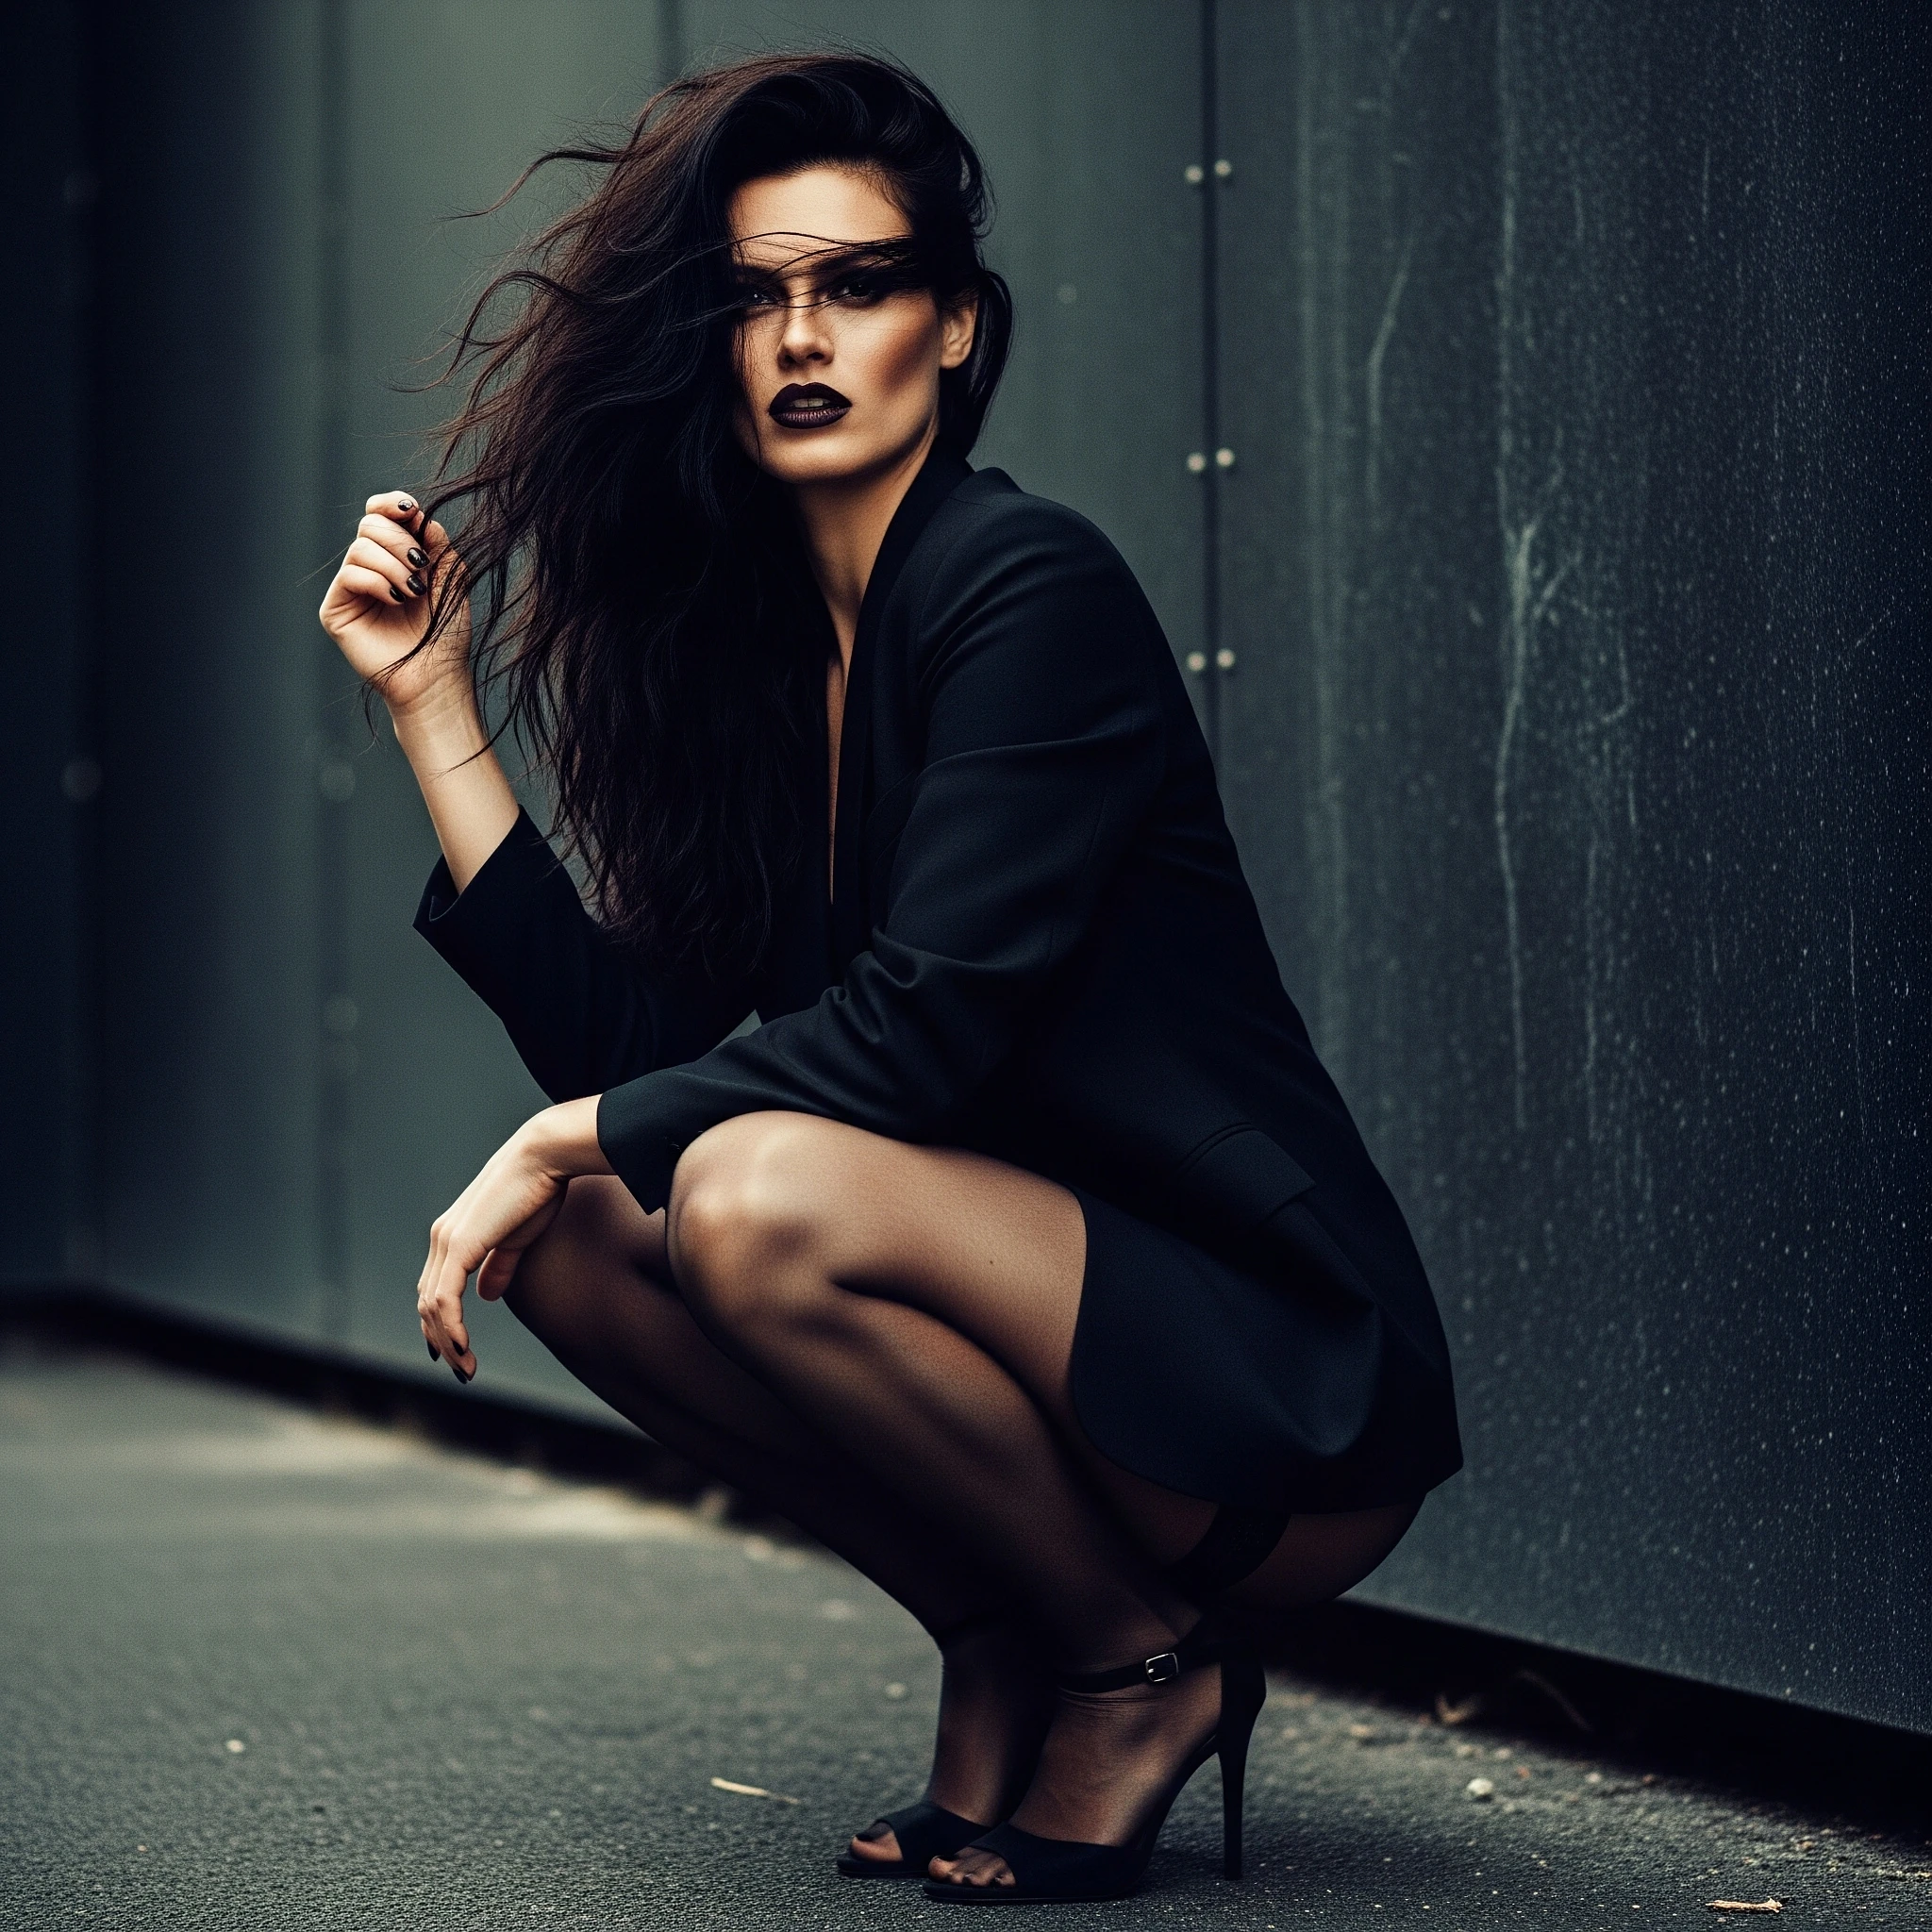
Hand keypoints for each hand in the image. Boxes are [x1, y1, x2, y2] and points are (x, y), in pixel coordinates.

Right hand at [318, 490, 471, 719]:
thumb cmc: (446, 632)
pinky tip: (396, 601)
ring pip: (360, 547)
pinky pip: (350, 574)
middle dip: (400, 540)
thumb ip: (435, 543)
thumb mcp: (450, 579)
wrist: (436, 676)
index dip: (392, 505)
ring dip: (393, 565)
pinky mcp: (336, 608)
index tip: (412, 511)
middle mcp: (370, 567)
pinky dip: (377, 582)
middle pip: (370, 524)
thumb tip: (419, 513)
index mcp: (396, 556)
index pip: (381, 514)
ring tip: (413, 593)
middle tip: (421, 567)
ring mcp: (351, 588)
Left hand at [417, 1097, 610, 1378]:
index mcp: (454, 1235)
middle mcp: (442, 1238)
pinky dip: (451, 1327)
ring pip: (432, 1306)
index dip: (439, 1325)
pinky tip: (462, 1346)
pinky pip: (445, 1298)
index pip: (435, 1289)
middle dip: (442, 1342)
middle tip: (463, 1370)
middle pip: (427, 1303)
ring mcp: (448, 1241)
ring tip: (467, 1367)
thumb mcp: (517, 1238)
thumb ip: (499, 1266)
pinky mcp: (460, 1245)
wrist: (545, 1156)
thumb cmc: (538, 1190)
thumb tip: (486, 1296)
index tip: (454, 1352)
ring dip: (447, 1342)